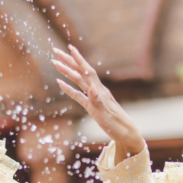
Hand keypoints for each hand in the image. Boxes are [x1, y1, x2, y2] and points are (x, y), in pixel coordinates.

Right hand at [52, 45, 144, 162]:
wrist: (126, 134)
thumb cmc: (118, 126)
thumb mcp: (107, 115)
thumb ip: (98, 102)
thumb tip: (91, 88)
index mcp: (100, 91)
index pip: (88, 71)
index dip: (79, 60)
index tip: (70, 48)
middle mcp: (97, 91)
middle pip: (81, 72)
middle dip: (69, 61)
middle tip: (56, 51)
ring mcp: (94, 98)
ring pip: (79, 81)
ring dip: (67, 72)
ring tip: (56, 63)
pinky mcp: (92, 106)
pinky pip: (78, 95)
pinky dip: (69, 88)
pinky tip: (61, 83)